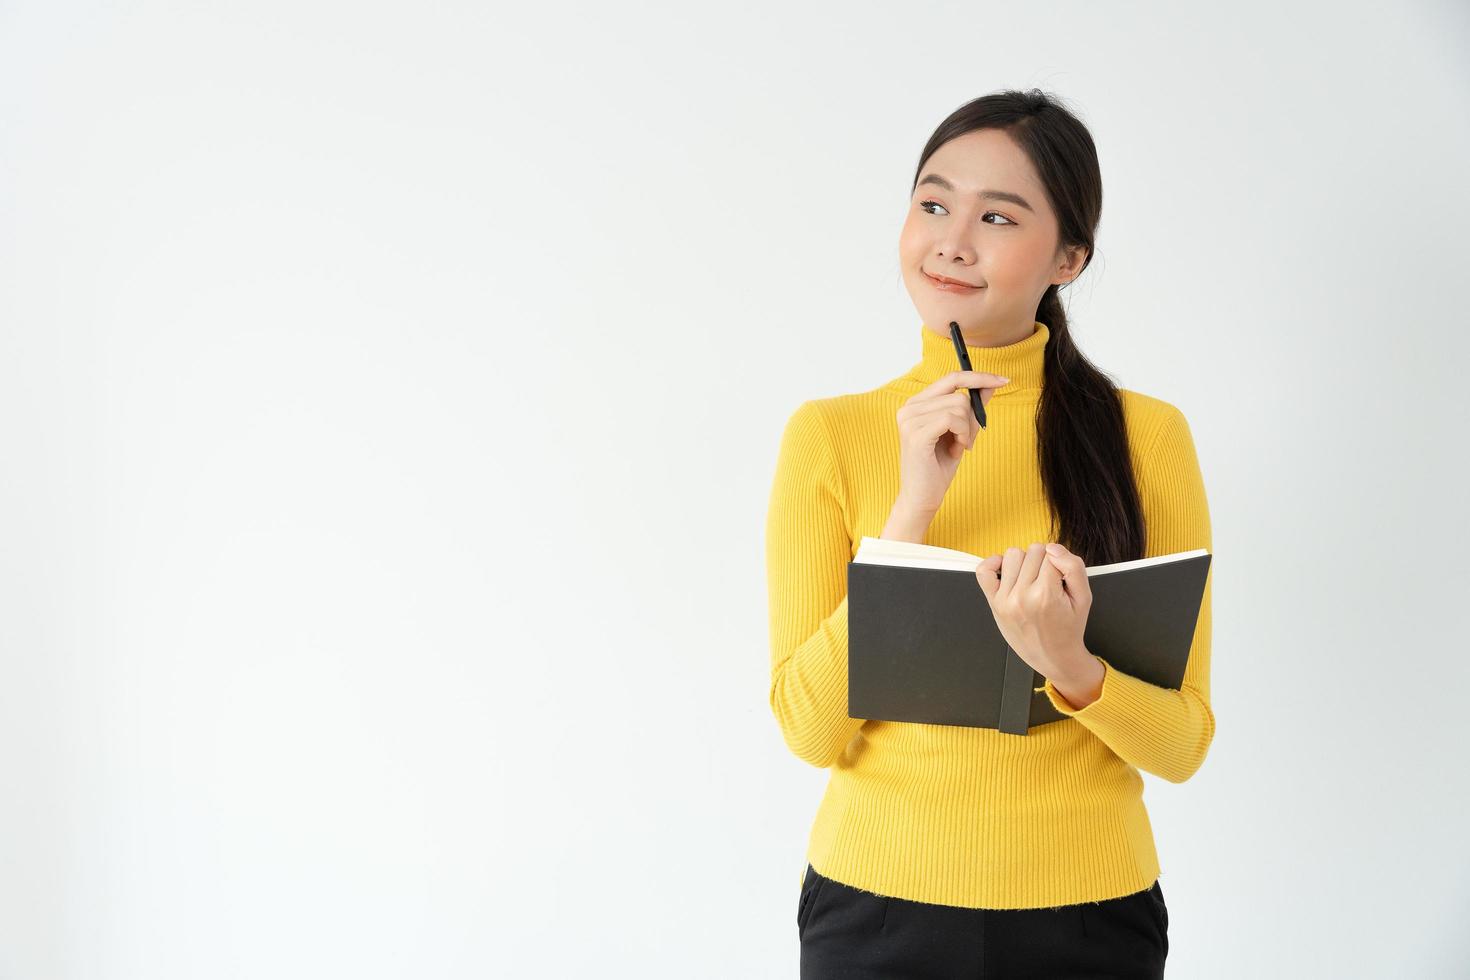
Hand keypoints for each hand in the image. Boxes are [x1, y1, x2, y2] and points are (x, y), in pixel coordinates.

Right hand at [893, 369, 1008, 514]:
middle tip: (965, 440)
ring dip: (967, 429)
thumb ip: (973, 407)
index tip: (1003, 380)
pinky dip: (962, 434)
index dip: (979, 376)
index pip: (951, 377)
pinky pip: (953, 420)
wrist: (922, 497)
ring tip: (957, 447)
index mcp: (916, 403)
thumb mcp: (961, 431)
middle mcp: (909, 407)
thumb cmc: (939, 466)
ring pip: (959, 406)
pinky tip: (956, 449)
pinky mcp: (916, 434)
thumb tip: (991, 384)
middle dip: (972, 418)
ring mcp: (910, 419)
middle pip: (959, 394)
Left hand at [974, 542, 1093, 679]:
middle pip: (1033, 551)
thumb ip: (1074, 567)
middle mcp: (1023, 596)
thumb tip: (1053, 548)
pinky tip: (1008, 571)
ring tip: (1032, 579)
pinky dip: (995, 564)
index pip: (1052, 554)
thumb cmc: (1069, 628)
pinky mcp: (994, 603)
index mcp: (1046, 595)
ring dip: (1024, 562)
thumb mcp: (1084, 598)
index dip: (1060, 563)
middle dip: (1044, 562)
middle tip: (1049, 582)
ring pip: (1013, 554)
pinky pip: (984, 570)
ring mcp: (1005, 599)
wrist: (1054, 657)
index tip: (1061, 579)